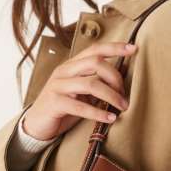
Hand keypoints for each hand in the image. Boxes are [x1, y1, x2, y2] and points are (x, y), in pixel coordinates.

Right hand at [23, 41, 137, 140]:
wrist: (37, 124)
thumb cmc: (63, 107)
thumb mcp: (82, 93)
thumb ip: (97, 84)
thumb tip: (121, 84)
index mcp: (71, 65)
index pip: (95, 49)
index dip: (114, 47)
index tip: (133, 48)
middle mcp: (64, 71)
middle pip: (96, 63)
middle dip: (115, 78)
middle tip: (125, 96)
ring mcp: (58, 85)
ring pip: (90, 84)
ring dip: (111, 96)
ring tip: (123, 107)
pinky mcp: (55, 103)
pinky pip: (81, 106)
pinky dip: (99, 113)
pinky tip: (110, 119)